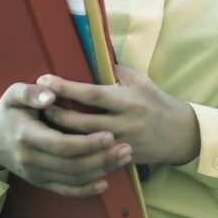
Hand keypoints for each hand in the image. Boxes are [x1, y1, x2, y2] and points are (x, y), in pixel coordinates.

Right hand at [0, 81, 133, 198]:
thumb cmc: (8, 111)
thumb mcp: (13, 94)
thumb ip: (31, 93)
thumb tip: (51, 94)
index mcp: (26, 136)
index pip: (62, 145)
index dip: (87, 143)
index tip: (110, 135)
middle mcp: (31, 160)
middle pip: (72, 165)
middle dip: (102, 159)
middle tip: (127, 148)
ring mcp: (35, 174)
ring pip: (72, 179)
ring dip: (100, 171)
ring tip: (123, 159)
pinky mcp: (39, 182)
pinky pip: (65, 190)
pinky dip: (86, 190)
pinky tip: (104, 182)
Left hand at [36, 65, 199, 166]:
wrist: (180, 134)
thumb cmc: (156, 101)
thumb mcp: (140, 81)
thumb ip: (115, 72)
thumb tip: (89, 58)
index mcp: (128, 99)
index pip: (92, 93)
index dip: (66, 87)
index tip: (45, 79)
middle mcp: (125, 122)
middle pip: (83, 122)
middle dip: (58, 114)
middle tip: (37, 106)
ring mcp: (123, 143)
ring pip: (85, 143)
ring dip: (62, 134)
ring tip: (42, 125)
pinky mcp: (122, 159)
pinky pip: (95, 157)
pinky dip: (76, 151)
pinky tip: (60, 146)